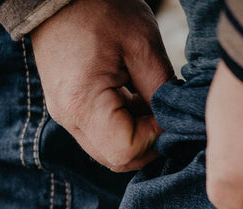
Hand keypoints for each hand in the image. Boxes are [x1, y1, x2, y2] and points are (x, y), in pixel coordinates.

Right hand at [31, 0, 173, 170]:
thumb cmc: (97, 9)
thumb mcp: (141, 44)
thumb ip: (162, 90)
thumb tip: (176, 122)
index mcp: (84, 105)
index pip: (126, 150)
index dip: (154, 138)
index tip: (167, 113)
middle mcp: (70, 120)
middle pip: (117, 160)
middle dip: (147, 144)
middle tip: (164, 115)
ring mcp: (66, 118)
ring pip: (109, 152)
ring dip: (136, 137)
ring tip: (148, 103)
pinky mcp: (69, 111)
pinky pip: (100, 136)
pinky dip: (122, 127)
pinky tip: (133, 100)